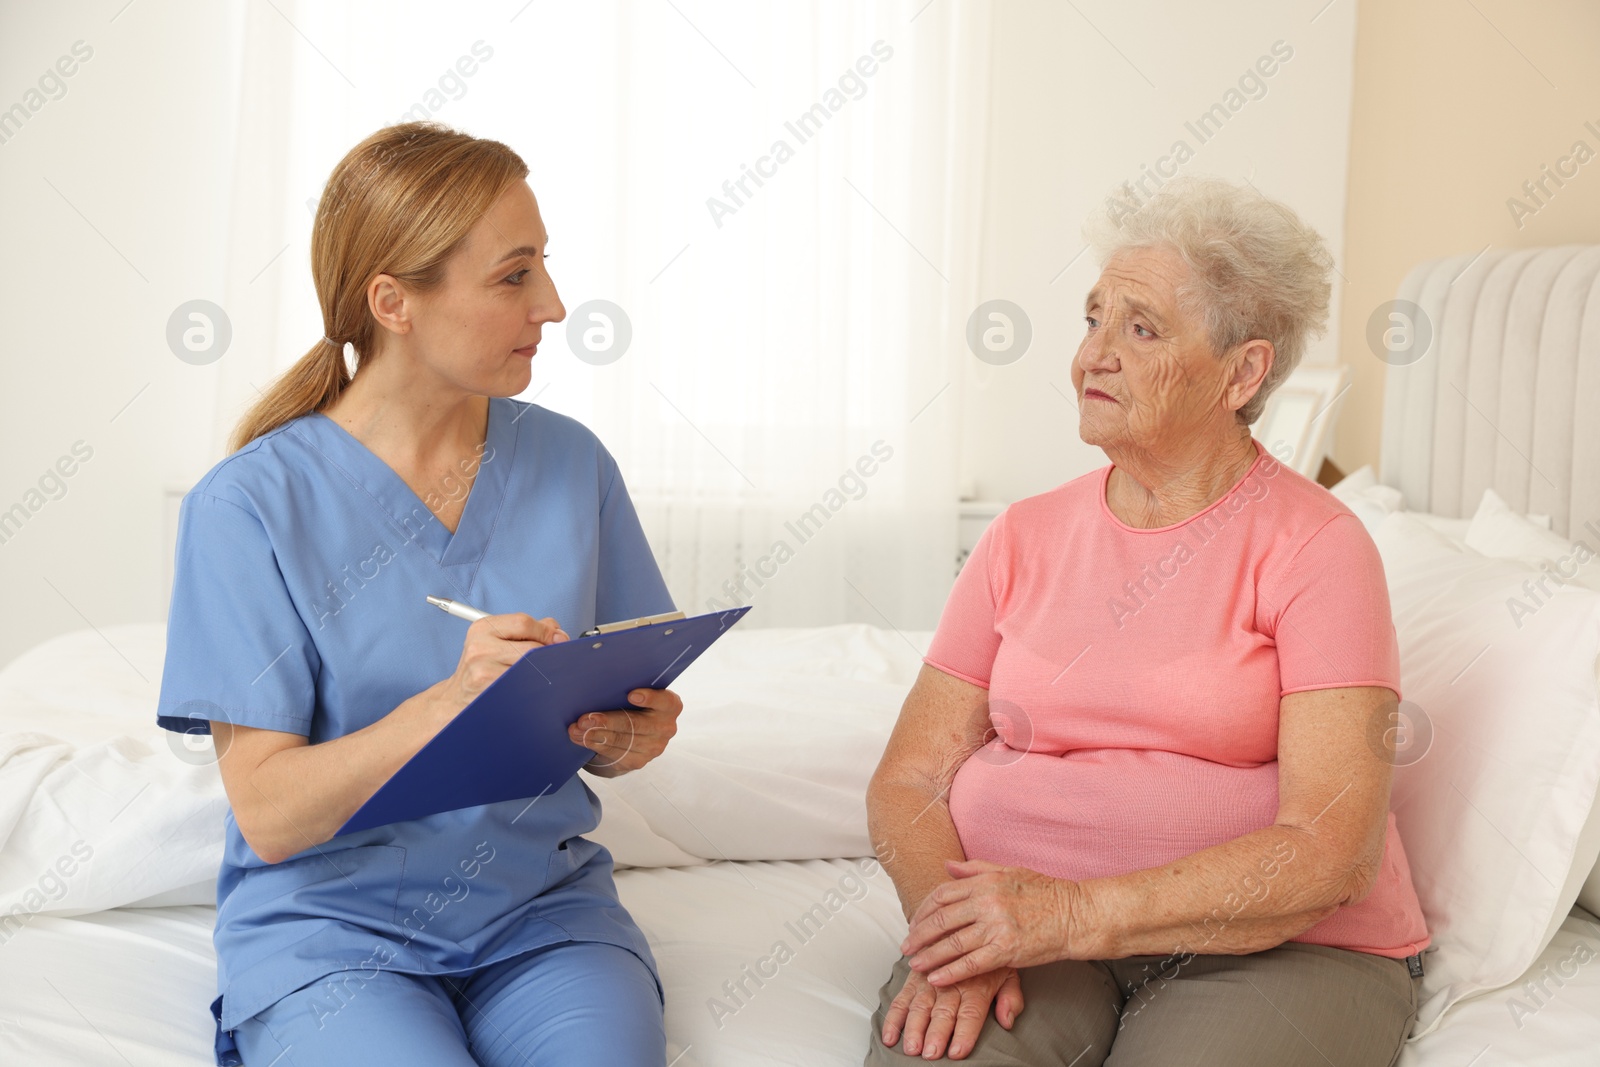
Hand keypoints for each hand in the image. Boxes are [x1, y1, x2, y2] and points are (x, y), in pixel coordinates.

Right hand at [443, 614, 568, 712]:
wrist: (457, 698)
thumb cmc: (483, 668)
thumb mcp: (497, 641)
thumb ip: (528, 630)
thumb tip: (558, 633)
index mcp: (483, 628)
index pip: (524, 623)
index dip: (547, 632)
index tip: (560, 641)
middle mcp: (480, 646)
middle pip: (530, 648)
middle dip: (549, 655)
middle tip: (556, 662)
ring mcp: (482, 669)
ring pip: (529, 669)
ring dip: (544, 672)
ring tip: (544, 675)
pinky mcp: (488, 690)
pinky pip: (522, 687)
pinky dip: (533, 688)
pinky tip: (532, 690)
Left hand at [568, 687, 681, 776]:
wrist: (633, 736)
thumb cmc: (633, 706)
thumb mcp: (634, 696)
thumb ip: (625, 690)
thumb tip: (596, 686)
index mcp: (669, 706)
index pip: (665, 701)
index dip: (650, 698)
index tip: (631, 695)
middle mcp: (665, 728)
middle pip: (636, 724)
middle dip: (608, 722)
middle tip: (586, 719)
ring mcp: (653, 747)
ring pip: (622, 741)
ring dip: (596, 735)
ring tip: (577, 729)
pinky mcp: (638, 761)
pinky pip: (615, 754)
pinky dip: (595, 745)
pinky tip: (582, 739)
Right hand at [881, 963, 1022, 1059]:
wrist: (960, 921)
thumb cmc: (985, 952)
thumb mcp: (1008, 971)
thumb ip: (1011, 997)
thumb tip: (1008, 1020)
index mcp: (977, 984)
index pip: (971, 1012)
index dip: (964, 1033)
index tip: (957, 1051)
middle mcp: (952, 982)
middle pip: (943, 1011)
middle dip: (936, 1033)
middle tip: (931, 1052)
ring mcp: (930, 979)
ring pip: (920, 1006)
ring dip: (914, 1027)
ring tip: (911, 1047)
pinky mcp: (913, 978)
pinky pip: (901, 998)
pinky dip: (893, 1018)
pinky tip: (891, 1035)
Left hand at [901, 859, 1084, 985]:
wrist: (1076, 915)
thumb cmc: (1046, 893)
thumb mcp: (1009, 871)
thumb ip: (975, 869)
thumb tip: (946, 865)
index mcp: (985, 881)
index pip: (942, 895)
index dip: (923, 910)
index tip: (914, 923)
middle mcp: (987, 902)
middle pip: (941, 919)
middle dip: (919, 935)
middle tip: (906, 947)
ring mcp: (996, 926)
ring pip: (952, 943)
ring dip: (929, 956)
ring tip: (914, 966)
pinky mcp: (1006, 950)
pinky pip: (971, 963)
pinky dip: (950, 973)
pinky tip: (936, 979)